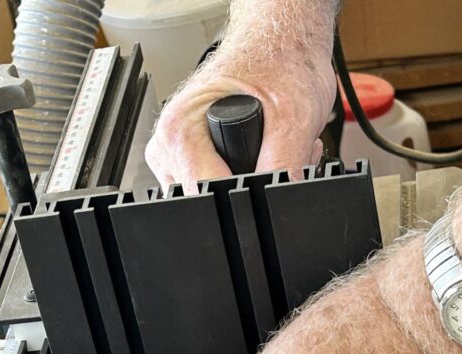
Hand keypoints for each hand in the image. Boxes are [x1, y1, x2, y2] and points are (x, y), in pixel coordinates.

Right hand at [145, 49, 336, 192]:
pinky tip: (256, 150)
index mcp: (179, 132)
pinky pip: (213, 186)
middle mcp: (168, 145)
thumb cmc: (280, 61)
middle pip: (210, 200)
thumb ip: (283, 165)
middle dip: (251, 187)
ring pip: (214, 197)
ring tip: (266, 144)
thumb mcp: (293, 116)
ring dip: (250, 180)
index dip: (245, 196)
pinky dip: (244, 174)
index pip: (207, 196)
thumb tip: (278, 203)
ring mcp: (173, 155)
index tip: (267, 174)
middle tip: (274, 149)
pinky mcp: (186, 160)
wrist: (279, 41)